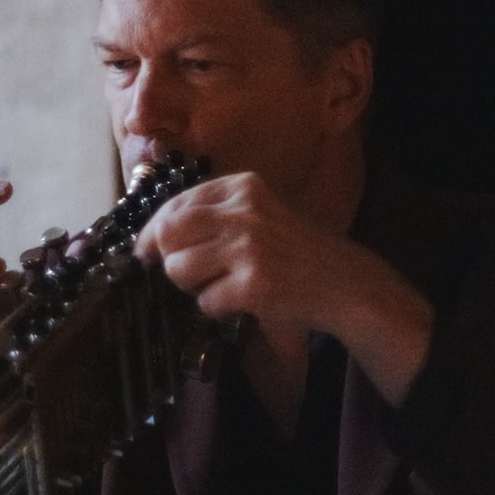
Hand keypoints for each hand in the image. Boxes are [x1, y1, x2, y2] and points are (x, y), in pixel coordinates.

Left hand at [133, 172, 432, 404]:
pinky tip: (243, 302)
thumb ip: (214, 213)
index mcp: (243, 186)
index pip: (175, 204)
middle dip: (167, 259)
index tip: (151, 250)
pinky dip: (217, 308)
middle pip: (168, 233)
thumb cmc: (297, 249)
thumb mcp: (260, 212)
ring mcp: (248, 247)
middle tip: (186, 273)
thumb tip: (151, 234)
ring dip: (193, 287)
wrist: (344, 282)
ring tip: (223, 286)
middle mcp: (244, 210)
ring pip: (178, 269)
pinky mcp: (253, 284)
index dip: (155, 231)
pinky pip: (205, 301)